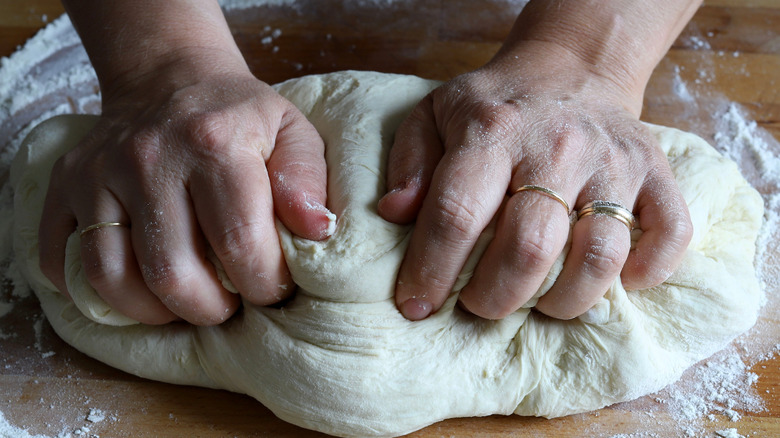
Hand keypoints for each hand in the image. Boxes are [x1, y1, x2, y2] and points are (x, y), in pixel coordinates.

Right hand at [38, 59, 331, 324]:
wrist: (169, 77)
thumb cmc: (238, 116)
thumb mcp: (292, 132)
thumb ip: (306, 181)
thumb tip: (317, 231)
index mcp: (214, 144)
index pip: (239, 243)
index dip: (263, 284)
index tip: (273, 288)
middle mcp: (148, 157)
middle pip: (171, 273)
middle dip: (209, 309)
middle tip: (230, 302)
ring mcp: (98, 172)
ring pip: (110, 277)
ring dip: (155, 311)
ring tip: (187, 302)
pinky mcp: (65, 185)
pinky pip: (61, 259)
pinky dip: (95, 292)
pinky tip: (136, 289)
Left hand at [378, 41, 692, 320]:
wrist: (573, 68)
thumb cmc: (497, 103)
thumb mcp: (435, 115)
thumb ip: (410, 163)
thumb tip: (394, 214)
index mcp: (493, 131)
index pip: (457, 214)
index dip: (431, 270)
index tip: (416, 305)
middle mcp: (558, 147)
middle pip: (529, 248)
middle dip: (494, 296)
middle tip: (478, 304)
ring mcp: (614, 162)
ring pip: (599, 255)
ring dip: (564, 300)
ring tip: (538, 302)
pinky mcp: (656, 173)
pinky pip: (671, 234)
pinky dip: (647, 272)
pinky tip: (617, 282)